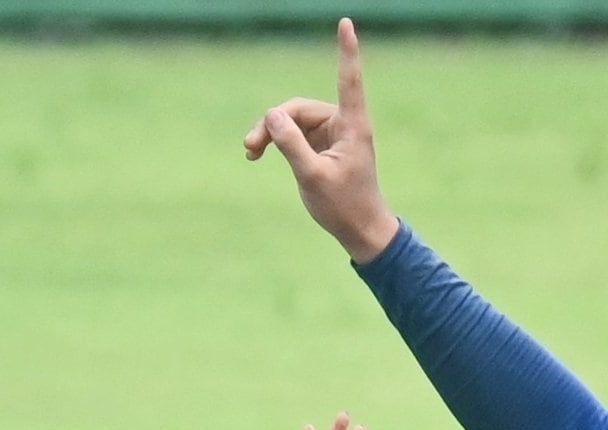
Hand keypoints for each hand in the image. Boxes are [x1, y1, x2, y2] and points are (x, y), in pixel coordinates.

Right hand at [243, 20, 401, 262]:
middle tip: (249, 148)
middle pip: (299, 108)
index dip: (346, 51)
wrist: (358, 228)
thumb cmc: (343, 204)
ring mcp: (330, 134)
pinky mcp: (319, 146)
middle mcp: (342, 123)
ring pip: (291, 121)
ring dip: (269, 133)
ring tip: (250, 154)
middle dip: (272, 122)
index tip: (345, 23)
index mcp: (351, 126)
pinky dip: (274, 142)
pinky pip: (292, 134)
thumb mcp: (312, 176)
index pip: (348, 80)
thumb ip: (291, 144)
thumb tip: (271, 114)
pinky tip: (256, 154)